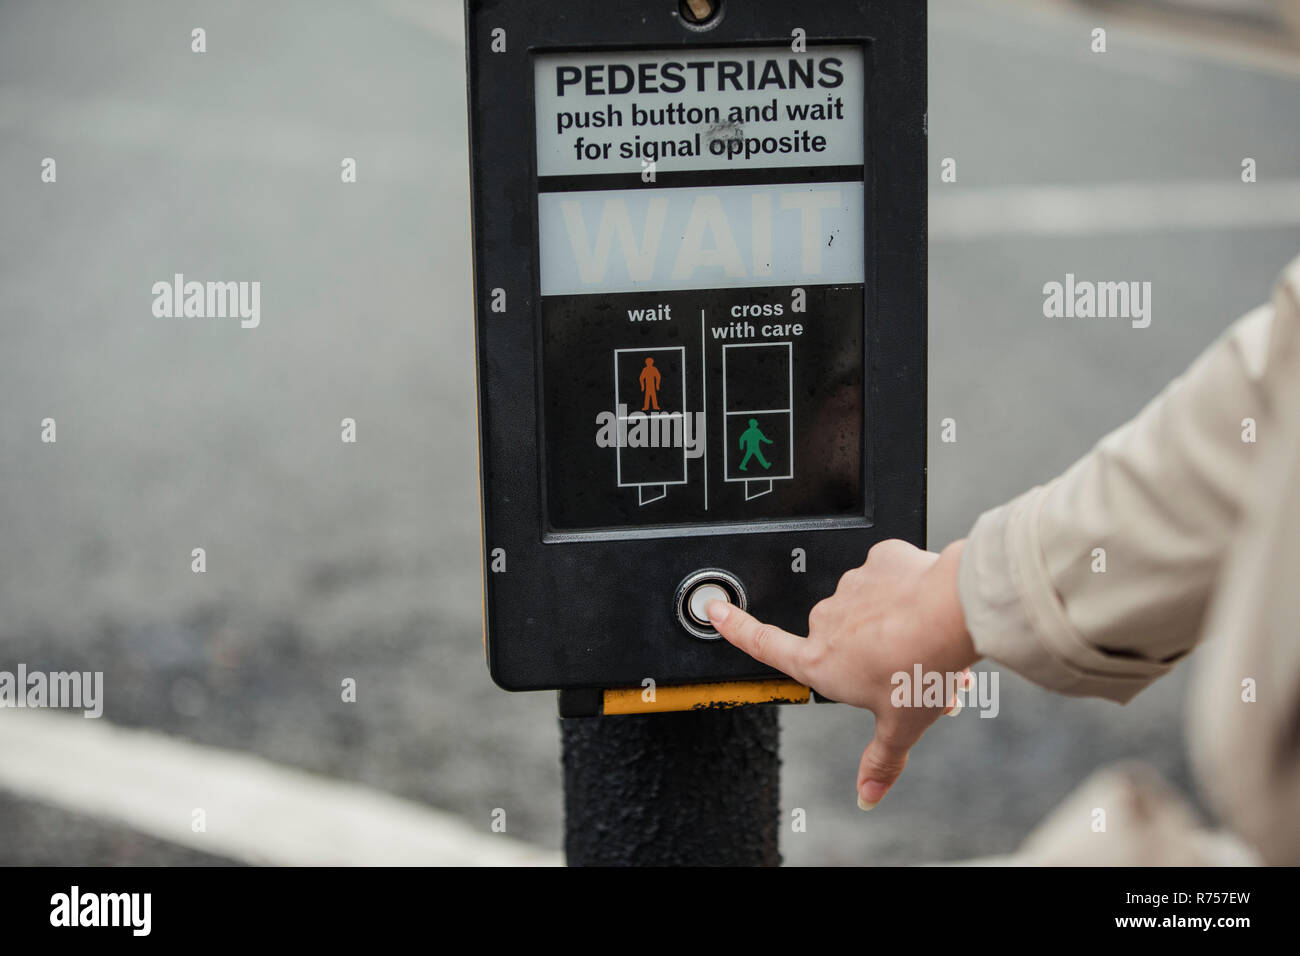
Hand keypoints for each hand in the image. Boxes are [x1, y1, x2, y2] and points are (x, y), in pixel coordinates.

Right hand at [707, 539, 977, 809]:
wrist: (952, 615)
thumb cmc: (919, 668)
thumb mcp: (900, 726)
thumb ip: (880, 762)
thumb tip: (867, 795)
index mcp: (821, 662)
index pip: (764, 643)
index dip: (736, 628)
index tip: (715, 609)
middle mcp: (828, 621)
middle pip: (841, 636)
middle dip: (872, 650)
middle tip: (910, 670)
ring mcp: (851, 587)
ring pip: (870, 605)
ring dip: (894, 622)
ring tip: (932, 645)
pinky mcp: (878, 561)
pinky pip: (887, 575)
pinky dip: (905, 589)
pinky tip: (925, 605)